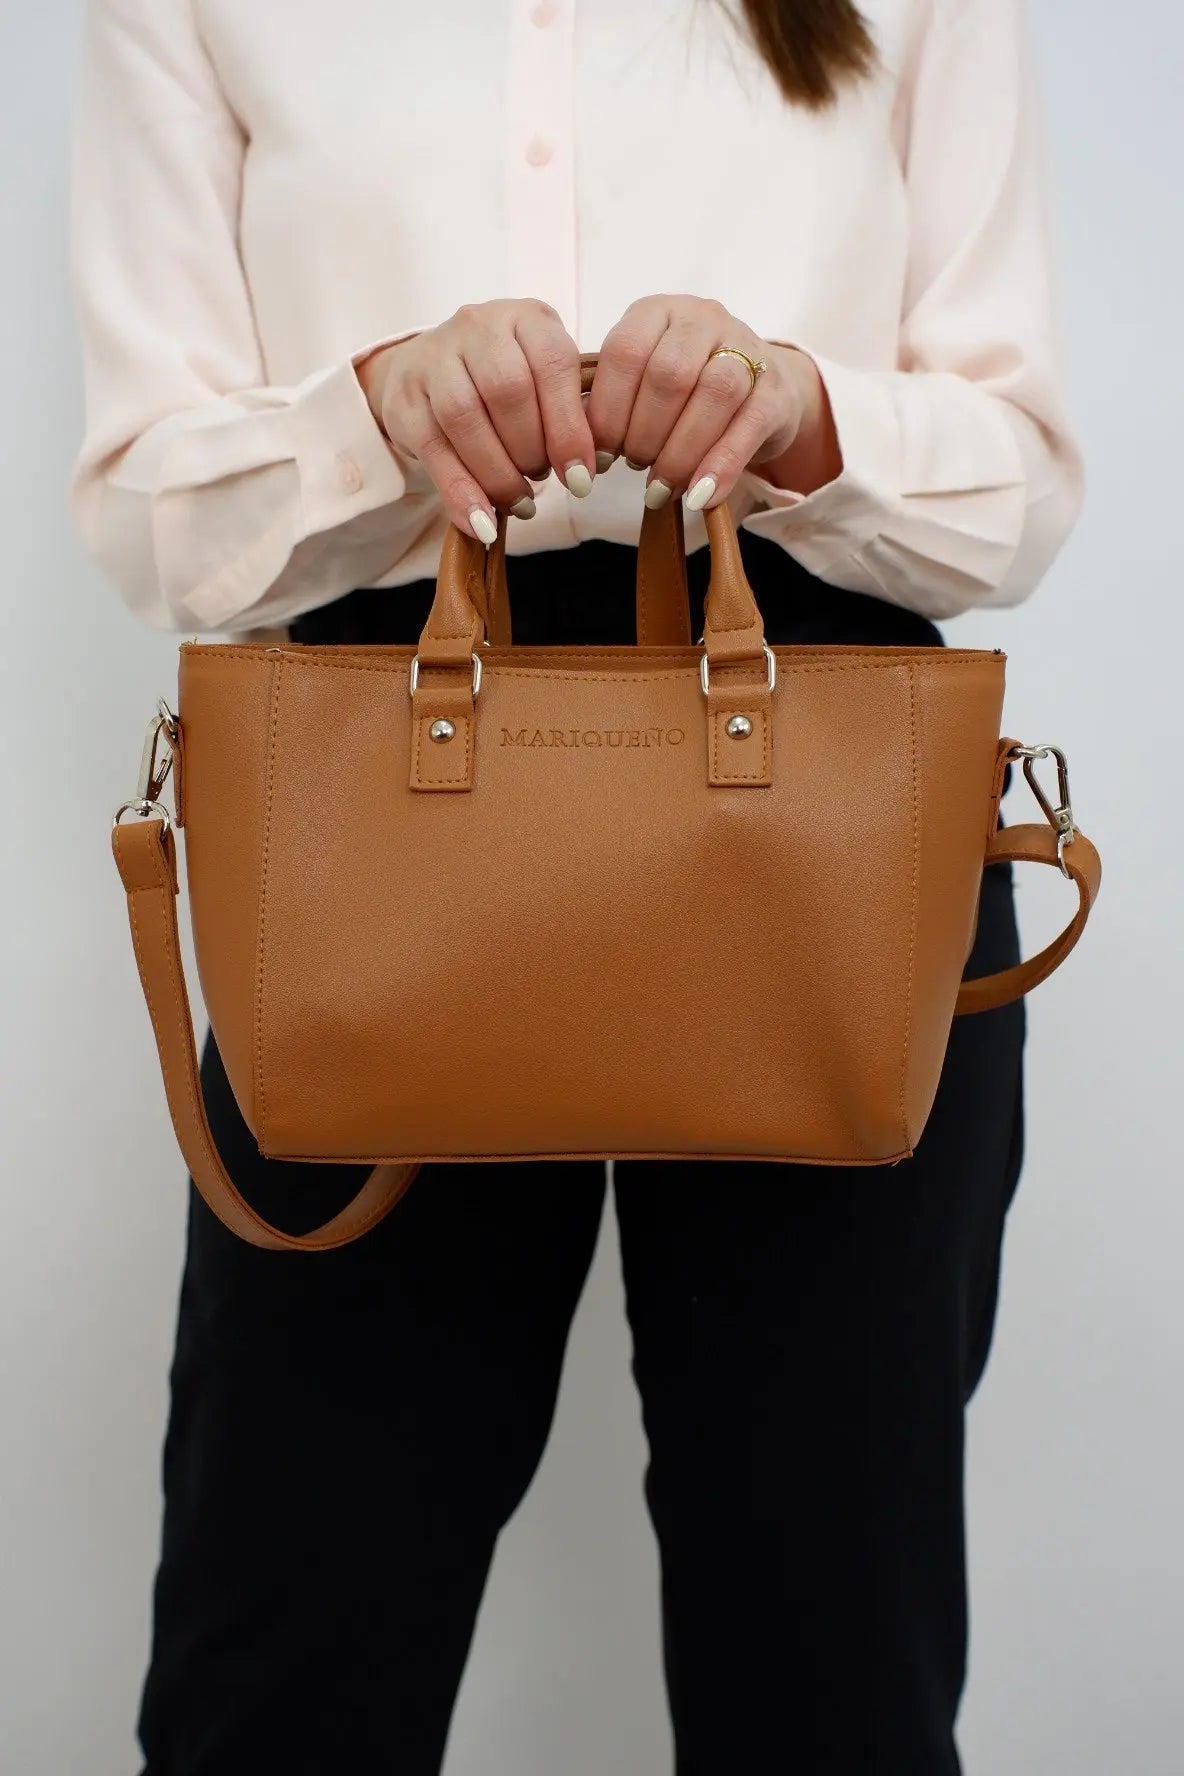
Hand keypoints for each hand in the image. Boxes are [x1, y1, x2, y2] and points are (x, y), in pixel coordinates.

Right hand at [356, 300, 596, 543]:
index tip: (580, 479)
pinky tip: (481, 521)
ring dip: (497, 473)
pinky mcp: (403, 397)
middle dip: (530, 450)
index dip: (569, 428)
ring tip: (518, 501)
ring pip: (464, 417)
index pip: (552, 364)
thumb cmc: (505, 382)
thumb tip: (582, 475)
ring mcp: (434, 357)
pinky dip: (460, 491)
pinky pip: (432, 449)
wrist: (431, 368)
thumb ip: (567, 416)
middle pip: (507, 389)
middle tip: (541, 480)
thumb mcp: (545, 383)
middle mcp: (478, 326)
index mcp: (526, 318)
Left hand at [587, 295, 840, 511]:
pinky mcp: (776, 389)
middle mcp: (703, 319)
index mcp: (658, 313)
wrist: (759, 388)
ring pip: (715, 392)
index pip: (625, 352)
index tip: (599, 457)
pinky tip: (700, 497)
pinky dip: (721, 466)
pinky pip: (749, 425)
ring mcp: (746, 348)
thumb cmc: (684, 394)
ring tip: (662, 486)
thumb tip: (578, 452)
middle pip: (670, 374)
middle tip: (636, 468)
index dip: (608, 411)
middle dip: (645, 433)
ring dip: (681, 451)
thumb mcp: (642, 386)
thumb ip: (612, 406)